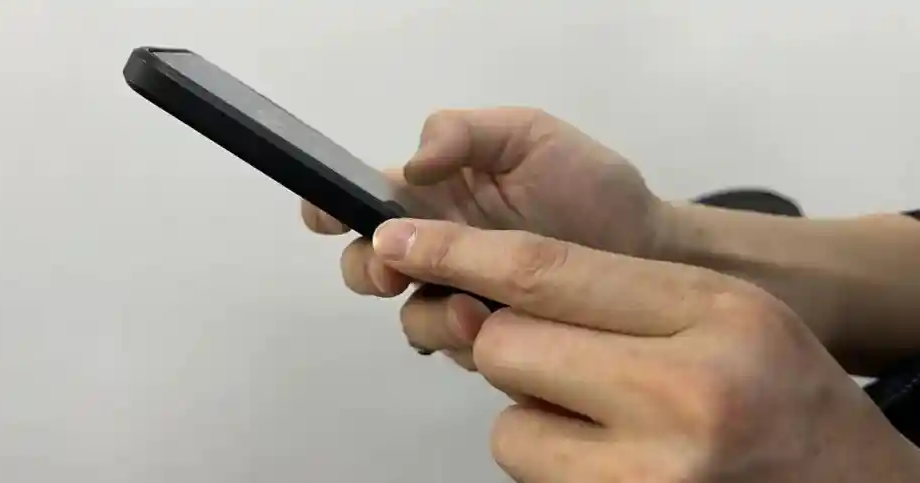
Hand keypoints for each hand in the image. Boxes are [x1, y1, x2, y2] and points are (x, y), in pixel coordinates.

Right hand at [301, 108, 663, 360]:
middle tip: (391, 273)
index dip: (330, 206)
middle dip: (366, 270)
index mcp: (434, 193)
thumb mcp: (529, 135)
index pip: (362, 196)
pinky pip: (452, 351)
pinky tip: (493, 334)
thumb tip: (411, 164)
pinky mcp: (487, 339)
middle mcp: (435, 246)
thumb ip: (466, 133)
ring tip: (475, 312)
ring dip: (428, 315)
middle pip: (365, 264)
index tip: (325, 218)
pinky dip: (462, 347)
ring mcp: (458, 295)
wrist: (648, 249)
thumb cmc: (588, 185)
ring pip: (409, 315)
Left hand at [367, 218, 919, 482]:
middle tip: (560, 351)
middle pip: (506, 346)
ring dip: (533, 413)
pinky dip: (553, 458)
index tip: (400, 237)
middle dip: (506, 342)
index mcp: (706, 316)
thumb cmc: (780, 387)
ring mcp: (647, 474)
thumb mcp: (719, 308)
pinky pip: (533, 474)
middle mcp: (678, 397)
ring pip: (508, 425)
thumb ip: (616, 293)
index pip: (544, 272)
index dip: (457, 251)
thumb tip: (491, 292)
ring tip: (606, 415)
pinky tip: (613, 454)